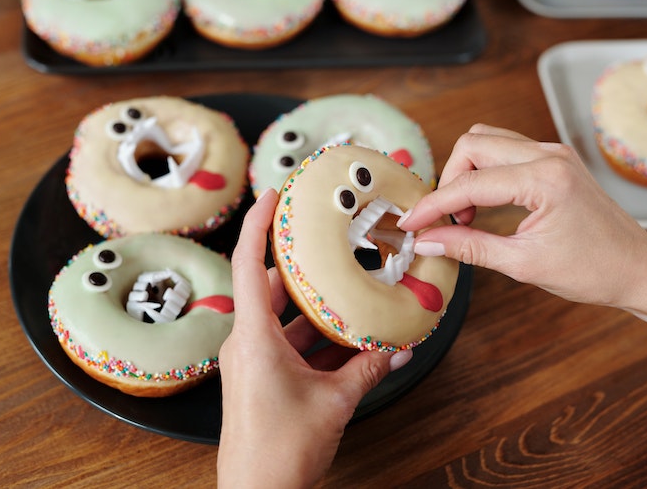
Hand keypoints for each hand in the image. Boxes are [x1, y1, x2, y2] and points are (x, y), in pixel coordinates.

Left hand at [217, 189, 412, 487]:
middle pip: (272, 288)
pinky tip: (347, 338)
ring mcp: (251, 362)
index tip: (272, 195)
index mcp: (253, 339)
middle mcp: (246, 344)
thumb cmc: (280, 452)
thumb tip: (400, 348)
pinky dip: (313, 338)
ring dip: (313, 307)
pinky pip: (286, 344)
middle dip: (300, 266)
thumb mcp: (335, 402)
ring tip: (346, 288)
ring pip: (282, 319)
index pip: (249, 266)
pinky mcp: (260, 378)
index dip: (258, 225)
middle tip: (326, 240)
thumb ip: (370, 369)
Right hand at [399, 124, 646, 399]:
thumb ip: (470, 248)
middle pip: (473, 145)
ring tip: (465, 216)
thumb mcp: (523, 264)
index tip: (410, 223)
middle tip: (444, 221)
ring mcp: (554, 153)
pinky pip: (506, 150)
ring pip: (487, 141)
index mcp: (545, 179)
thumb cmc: (595, 271)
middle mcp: (549, 155)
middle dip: (448, 182)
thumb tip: (427, 240)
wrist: (639, 269)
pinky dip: (485, 172)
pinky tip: (484, 206)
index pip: (469, 184)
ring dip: (466, 173)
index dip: (433, 205)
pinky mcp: (556, 160)